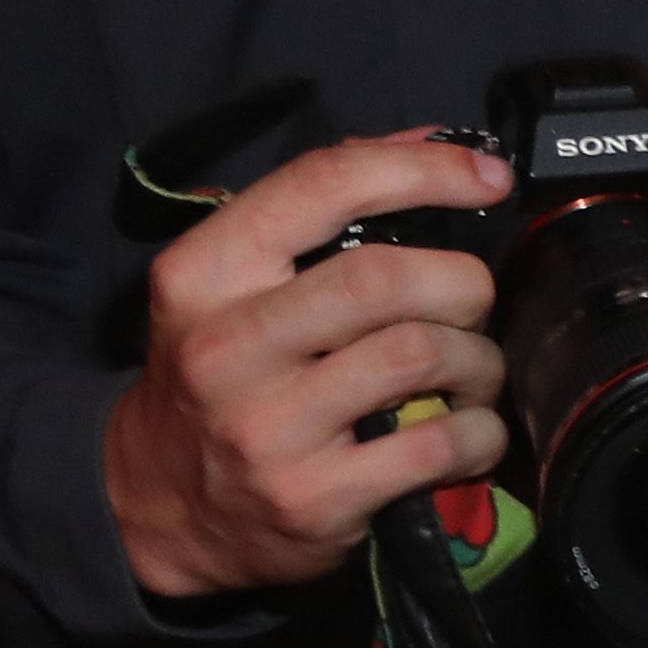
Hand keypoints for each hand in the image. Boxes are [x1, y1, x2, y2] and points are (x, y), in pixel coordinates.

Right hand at [101, 132, 510, 601]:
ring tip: (473, 372)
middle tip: (473, 305)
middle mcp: (227, 344)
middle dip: (462, 284)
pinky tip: (469, 432)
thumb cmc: (219, 377)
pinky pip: (439, 445)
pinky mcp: (315, 498)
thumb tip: (430, 144)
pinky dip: (481, 434)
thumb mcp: (230, 288)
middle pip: (383, 279)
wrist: (161, 503)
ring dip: (479, 361)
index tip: (487, 176)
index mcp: (204, 273)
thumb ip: (318, 214)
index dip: (420, 170)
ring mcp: (269, 427)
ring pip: (419, 357)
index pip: (320, 187)